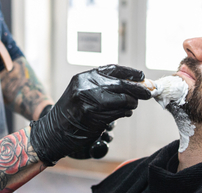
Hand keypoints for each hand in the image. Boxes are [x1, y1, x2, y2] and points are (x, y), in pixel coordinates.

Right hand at [29, 65, 150, 165]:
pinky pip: (119, 112)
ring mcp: (90, 100)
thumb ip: (103, 85)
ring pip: (123, 99)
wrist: (54, 131)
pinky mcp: (94, 115)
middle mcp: (87, 86)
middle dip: (138, 89)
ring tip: (131, 106)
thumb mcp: (83, 91)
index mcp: (85, 77)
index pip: (112, 69)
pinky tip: (124, 113)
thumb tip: (132, 83)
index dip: (130, 72)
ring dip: (132, 103)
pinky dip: (125, 113)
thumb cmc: (71, 113)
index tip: (142, 75)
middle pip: (121, 84)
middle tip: (148, 93)